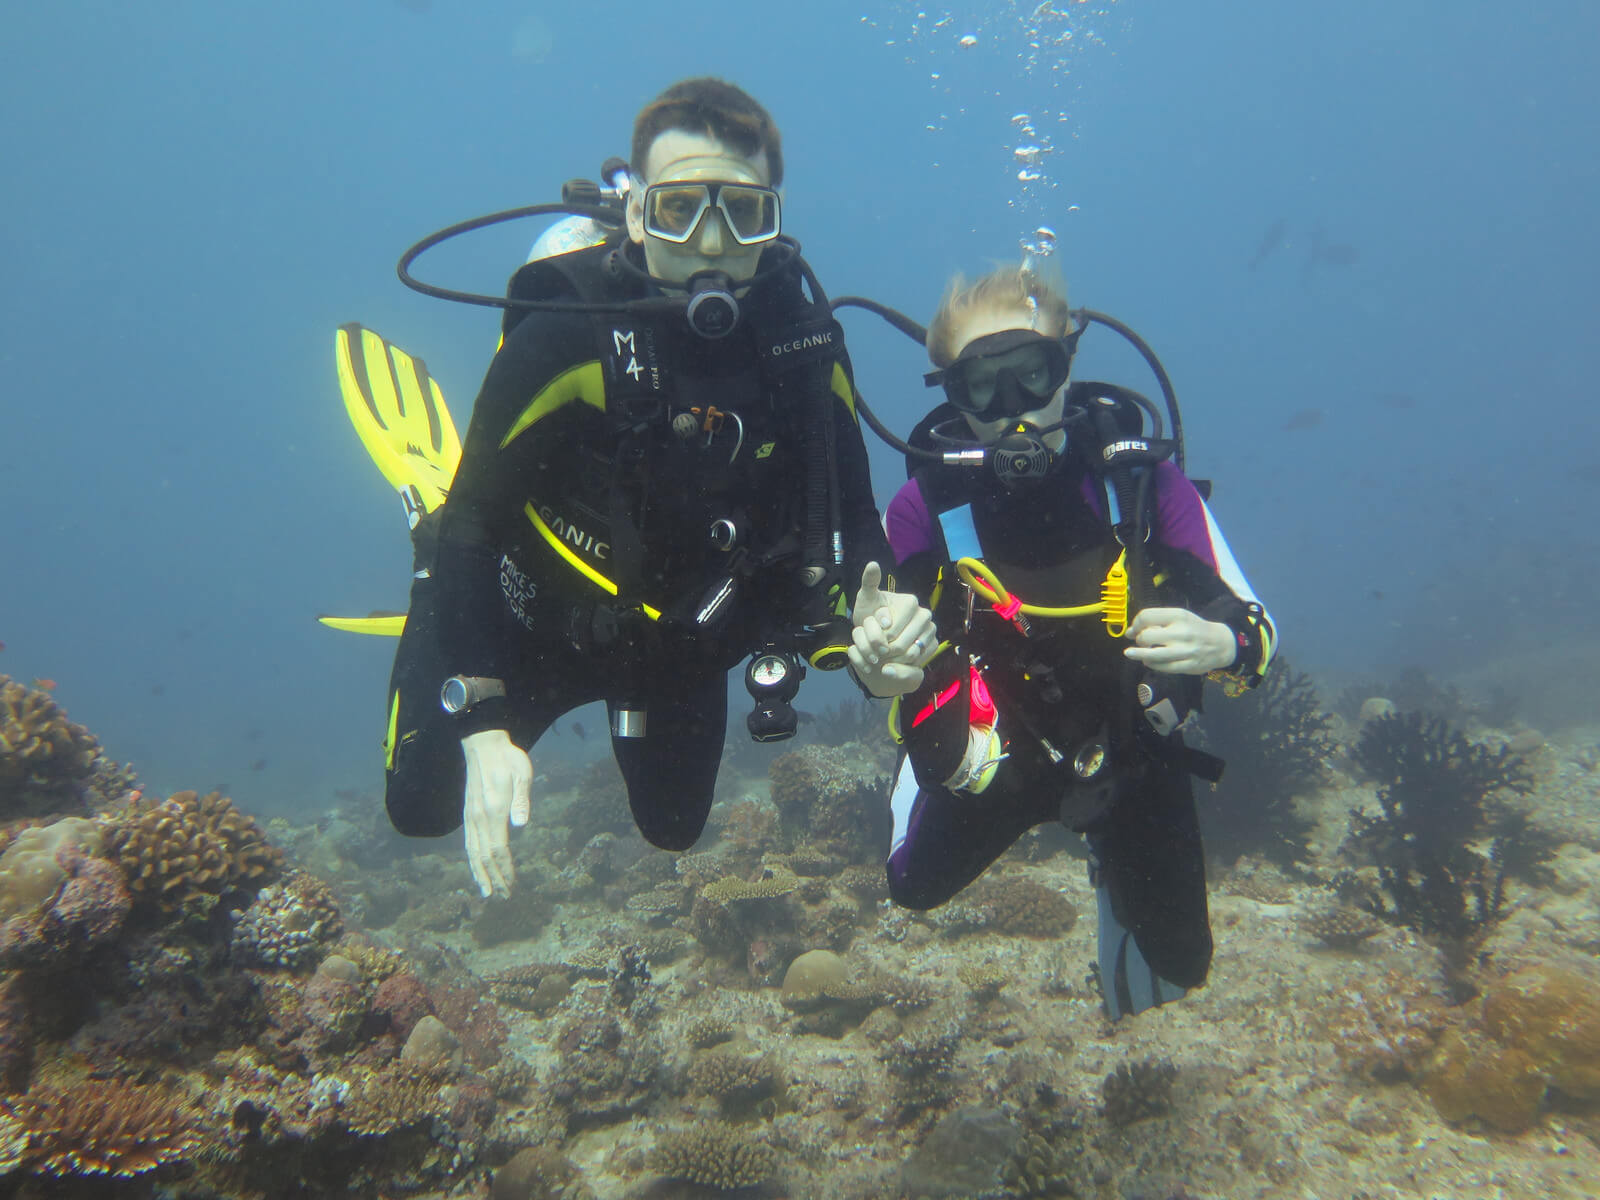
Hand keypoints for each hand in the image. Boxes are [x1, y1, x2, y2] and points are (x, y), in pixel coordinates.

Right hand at [461, 729, 532, 897]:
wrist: (483, 744)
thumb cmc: (508, 758)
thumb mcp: (522, 773)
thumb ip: (521, 799)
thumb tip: (521, 825)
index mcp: (493, 810)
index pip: (498, 849)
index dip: (505, 870)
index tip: (513, 885)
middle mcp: (478, 818)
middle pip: (484, 857)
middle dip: (494, 878)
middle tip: (504, 896)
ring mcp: (470, 817)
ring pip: (472, 853)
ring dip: (480, 874)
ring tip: (487, 892)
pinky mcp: (468, 814)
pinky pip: (468, 844)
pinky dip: (472, 861)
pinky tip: (477, 869)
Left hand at [849, 561, 935, 696]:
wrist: (879, 634)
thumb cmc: (872, 614)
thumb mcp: (866, 599)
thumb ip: (869, 582)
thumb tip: (872, 564)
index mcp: (910, 602)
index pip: (892, 629)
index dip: (878, 636)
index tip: (871, 637)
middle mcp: (925, 616)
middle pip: (902, 643)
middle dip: (884, 650)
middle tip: (873, 651)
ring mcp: (931, 631)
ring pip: (910, 654)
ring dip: (892, 660)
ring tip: (881, 656)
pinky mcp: (933, 645)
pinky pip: (918, 661)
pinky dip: (903, 665)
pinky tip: (892, 661)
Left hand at [1123, 607, 1237, 674]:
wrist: (1221, 644)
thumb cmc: (1194, 628)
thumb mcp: (1179, 617)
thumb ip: (1155, 622)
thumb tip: (1129, 632)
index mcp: (1178, 616)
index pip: (1146, 616)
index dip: (1135, 624)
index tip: (1133, 630)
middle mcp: (1182, 632)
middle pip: (1146, 636)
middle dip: (1138, 639)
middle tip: (1141, 642)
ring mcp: (1185, 651)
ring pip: (1151, 655)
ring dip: (1138, 654)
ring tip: (1131, 654)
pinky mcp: (1187, 666)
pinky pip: (1161, 667)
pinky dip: (1150, 664)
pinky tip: (1149, 660)